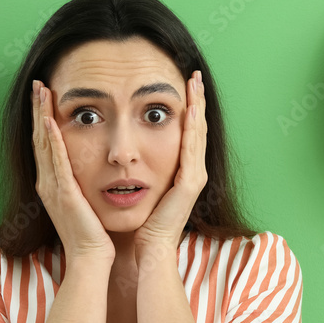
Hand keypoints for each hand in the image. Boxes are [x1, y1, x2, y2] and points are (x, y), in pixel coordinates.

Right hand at [31, 79, 114, 266]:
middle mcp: (47, 182)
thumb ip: (84, 183)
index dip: (43, 118)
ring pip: (44, 144)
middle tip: (39, 83)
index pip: (46, 143)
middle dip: (38, 109)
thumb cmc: (94, 234)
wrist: (92, 259)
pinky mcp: (63, 193)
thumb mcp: (86, 201)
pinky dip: (51, 139)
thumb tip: (94, 167)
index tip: (46, 95)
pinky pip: (55, 161)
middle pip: (39, 138)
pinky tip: (50, 120)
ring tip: (42, 91)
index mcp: (53, 184)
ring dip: (41, 115)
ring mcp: (52, 187)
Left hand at [134, 71, 207, 260]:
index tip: (184, 83)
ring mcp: (194, 176)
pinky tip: (190, 109)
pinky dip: (192, 128)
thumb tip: (126, 150)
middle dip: (196, 99)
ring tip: (195, 82)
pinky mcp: (190, 184)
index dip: (187, 107)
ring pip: (198, 133)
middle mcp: (193, 171)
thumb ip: (141, 167)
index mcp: (182, 170)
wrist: (148, 248)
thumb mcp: (142, 186)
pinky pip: (191, 149)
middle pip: (197, 127)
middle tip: (194, 74)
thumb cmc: (141, 221)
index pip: (187, 131)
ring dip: (197, 105)